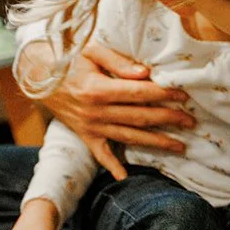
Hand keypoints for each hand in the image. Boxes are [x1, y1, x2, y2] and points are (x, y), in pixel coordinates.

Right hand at [29, 40, 194, 180]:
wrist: (38, 78)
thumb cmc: (70, 60)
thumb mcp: (92, 51)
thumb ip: (119, 61)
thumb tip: (145, 74)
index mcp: (99, 88)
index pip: (139, 93)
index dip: (163, 95)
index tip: (183, 95)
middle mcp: (96, 111)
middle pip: (140, 117)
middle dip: (168, 119)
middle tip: (191, 122)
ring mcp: (90, 126)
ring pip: (129, 137)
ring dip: (155, 143)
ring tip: (179, 146)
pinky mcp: (85, 136)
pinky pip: (100, 154)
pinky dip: (113, 166)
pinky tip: (126, 178)